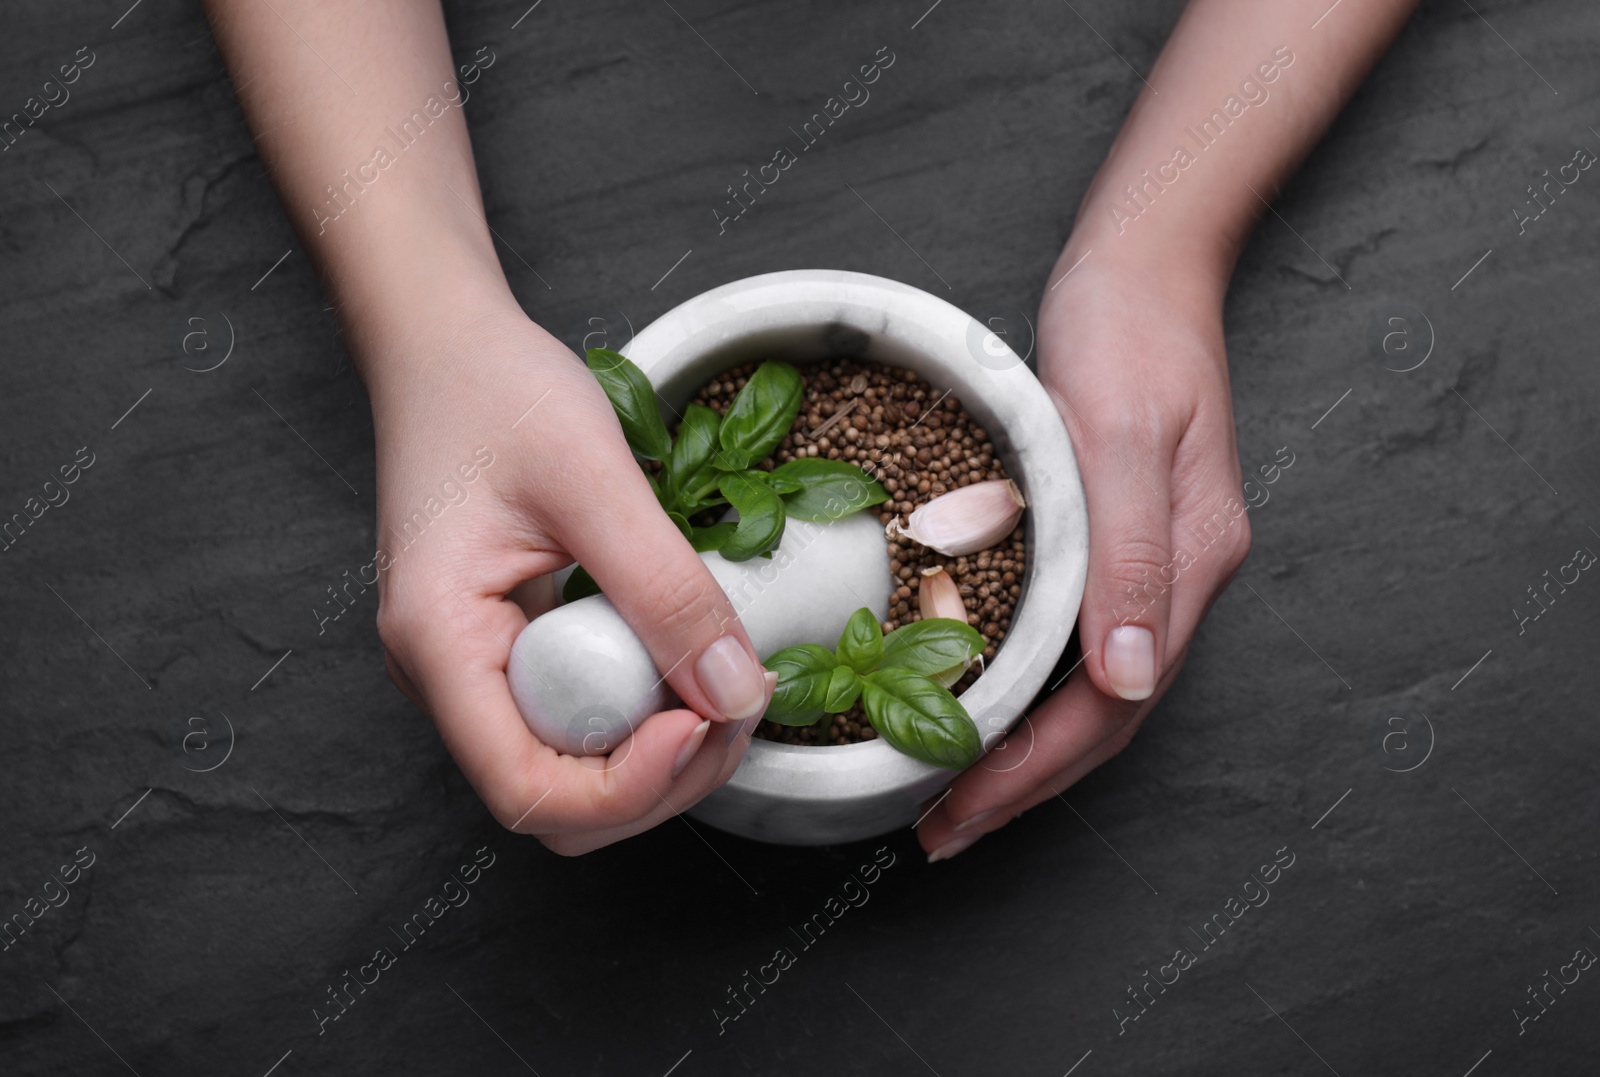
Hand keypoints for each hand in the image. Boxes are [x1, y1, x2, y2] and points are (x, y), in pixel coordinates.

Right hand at [367, 296, 773, 854]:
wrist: (446, 347)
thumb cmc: (493, 392)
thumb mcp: (594, 478)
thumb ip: (666, 588)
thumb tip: (735, 691)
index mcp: (438, 642)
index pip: (528, 789)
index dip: (629, 786)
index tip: (703, 721)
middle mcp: (445, 677)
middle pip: (557, 801)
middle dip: (661, 778)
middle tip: (739, 704)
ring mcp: (476, 669)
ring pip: (573, 773)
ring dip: (661, 753)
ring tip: (726, 683)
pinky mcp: (510, 651)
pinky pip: (580, 718)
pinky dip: (643, 708)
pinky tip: (689, 661)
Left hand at [916, 252, 1250, 859]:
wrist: (1145, 267)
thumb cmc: (1130, 334)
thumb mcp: (1124, 435)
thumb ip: (1130, 555)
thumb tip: (1126, 679)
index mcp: (1188, 565)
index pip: (1110, 706)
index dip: (1032, 770)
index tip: (959, 811)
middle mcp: (1175, 580)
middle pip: (1102, 716)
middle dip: (1019, 781)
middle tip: (938, 829)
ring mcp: (1150, 565)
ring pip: (1087, 689)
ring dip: (1020, 748)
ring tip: (948, 791)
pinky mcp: (1116, 541)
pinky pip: (1070, 641)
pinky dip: (1024, 687)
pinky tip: (976, 698)